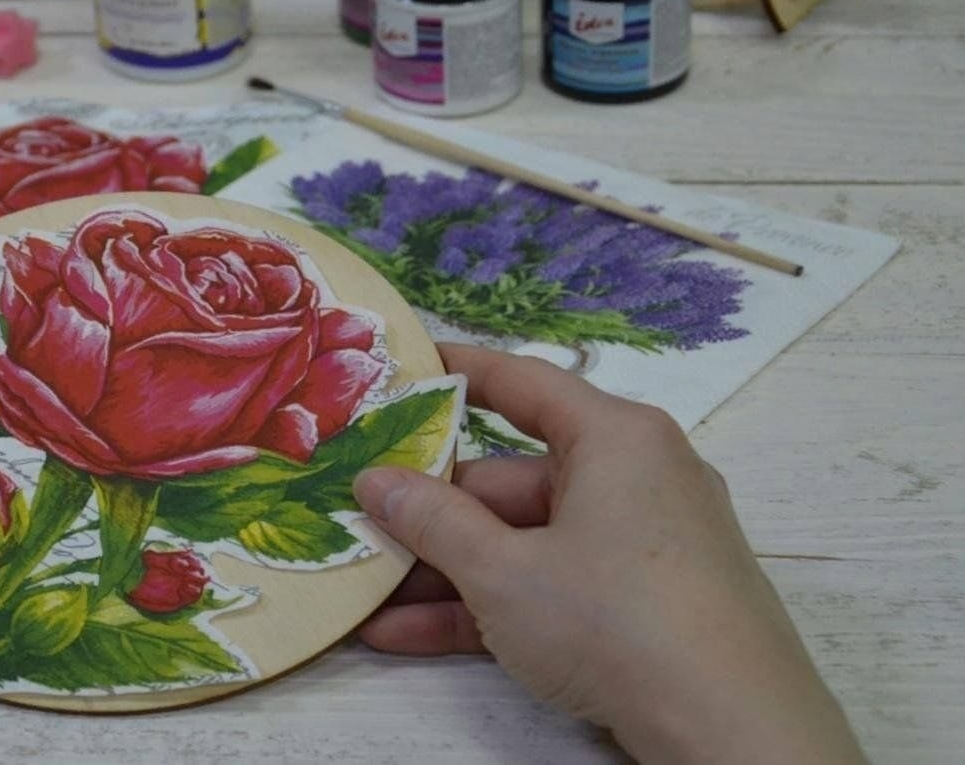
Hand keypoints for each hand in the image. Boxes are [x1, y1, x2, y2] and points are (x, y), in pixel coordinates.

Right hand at [354, 345, 864, 764]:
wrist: (733, 733)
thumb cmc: (614, 621)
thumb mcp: (503, 573)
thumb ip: (432, 522)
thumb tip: (374, 481)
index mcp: (616, 438)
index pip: (525, 384)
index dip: (459, 374)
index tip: (405, 367)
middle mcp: (639, 477)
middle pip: (515, 480)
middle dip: (434, 517)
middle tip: (361, 530)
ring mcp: (647, 546)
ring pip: (529, 543)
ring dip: (449, 574)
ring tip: (370, 599)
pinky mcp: (650, 605)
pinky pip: (557, 586)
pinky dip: (494, 607)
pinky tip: (411, 637)